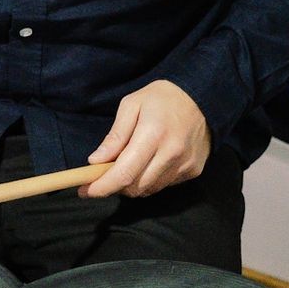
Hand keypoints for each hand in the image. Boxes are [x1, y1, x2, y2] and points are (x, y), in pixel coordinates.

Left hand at [81, 80, 210, 197]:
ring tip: (129, 164)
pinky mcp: (193, 170)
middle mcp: (171, 153)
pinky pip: (164, 185)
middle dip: (115, 186)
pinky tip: (150, 162)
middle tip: (103, 175)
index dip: (102, 187)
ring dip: (133, 184)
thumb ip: (114, 136)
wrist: (202, 97)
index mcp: (153, 134)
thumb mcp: (131, 105)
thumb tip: (96, 161)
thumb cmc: (161, 98)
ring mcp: (185, 164)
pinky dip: (151, 179)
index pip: (124, 173)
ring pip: (149, 189)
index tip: (85, 191)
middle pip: (135, 187)